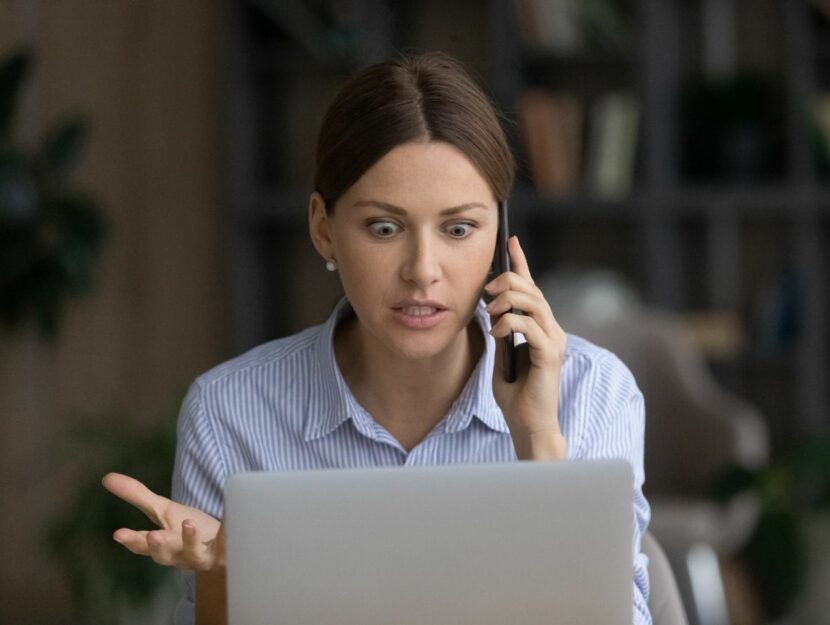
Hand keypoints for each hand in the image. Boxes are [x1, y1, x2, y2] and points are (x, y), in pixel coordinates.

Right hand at [102, 472, 224, 571]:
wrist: (223, 549)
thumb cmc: (188, 531)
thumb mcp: (163, 511)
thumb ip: (137, 496)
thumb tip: (106, 477)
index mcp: (162, 543)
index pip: (142, 545)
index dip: (132, 540)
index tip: (119, 534)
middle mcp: (178, 553)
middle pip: (165, 554)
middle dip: (158, 546)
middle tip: (152, 536)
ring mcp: (202, 555)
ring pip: (194, 553)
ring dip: (190, 540)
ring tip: (188, 524)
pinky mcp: (225, 551)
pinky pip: (227, 543)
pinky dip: (227, 530)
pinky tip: (230, 514)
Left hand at [484, 235, 566, 459]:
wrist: (528, 425)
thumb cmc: (516, 394)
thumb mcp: (502, 354)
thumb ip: (501, 330)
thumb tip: (490, 308)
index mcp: (542, 327)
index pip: (532, 287)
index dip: (521, 262)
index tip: (510, 241)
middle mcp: (552, 330)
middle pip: (532, 289)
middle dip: (507, 282)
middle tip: (486, 292)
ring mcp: (554, 341)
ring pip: (534, 302)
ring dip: (508, 301)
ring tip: (490, 312)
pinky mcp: (550, 355)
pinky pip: (531, 326)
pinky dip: (510, 323)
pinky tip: (498, 332)